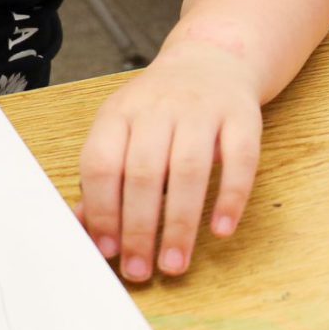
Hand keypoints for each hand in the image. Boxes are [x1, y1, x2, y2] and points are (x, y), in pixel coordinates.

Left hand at [77, 40, 261, 281]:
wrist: (212, 59)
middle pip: (144, 171)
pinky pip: (240, 159)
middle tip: (140, 270)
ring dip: (180, 223)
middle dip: (140, 229)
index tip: (108, 251)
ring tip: (175, 262)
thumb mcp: (122, 129)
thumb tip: (85, 230)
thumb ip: (104, 178)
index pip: (102, 163)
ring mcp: (203, 109)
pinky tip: (221, 230)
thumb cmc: (159, 110)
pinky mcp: (242, 115)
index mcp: (120, 112)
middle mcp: (160, 106)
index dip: (102, 211)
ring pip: (189, 168)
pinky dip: (231, 198)